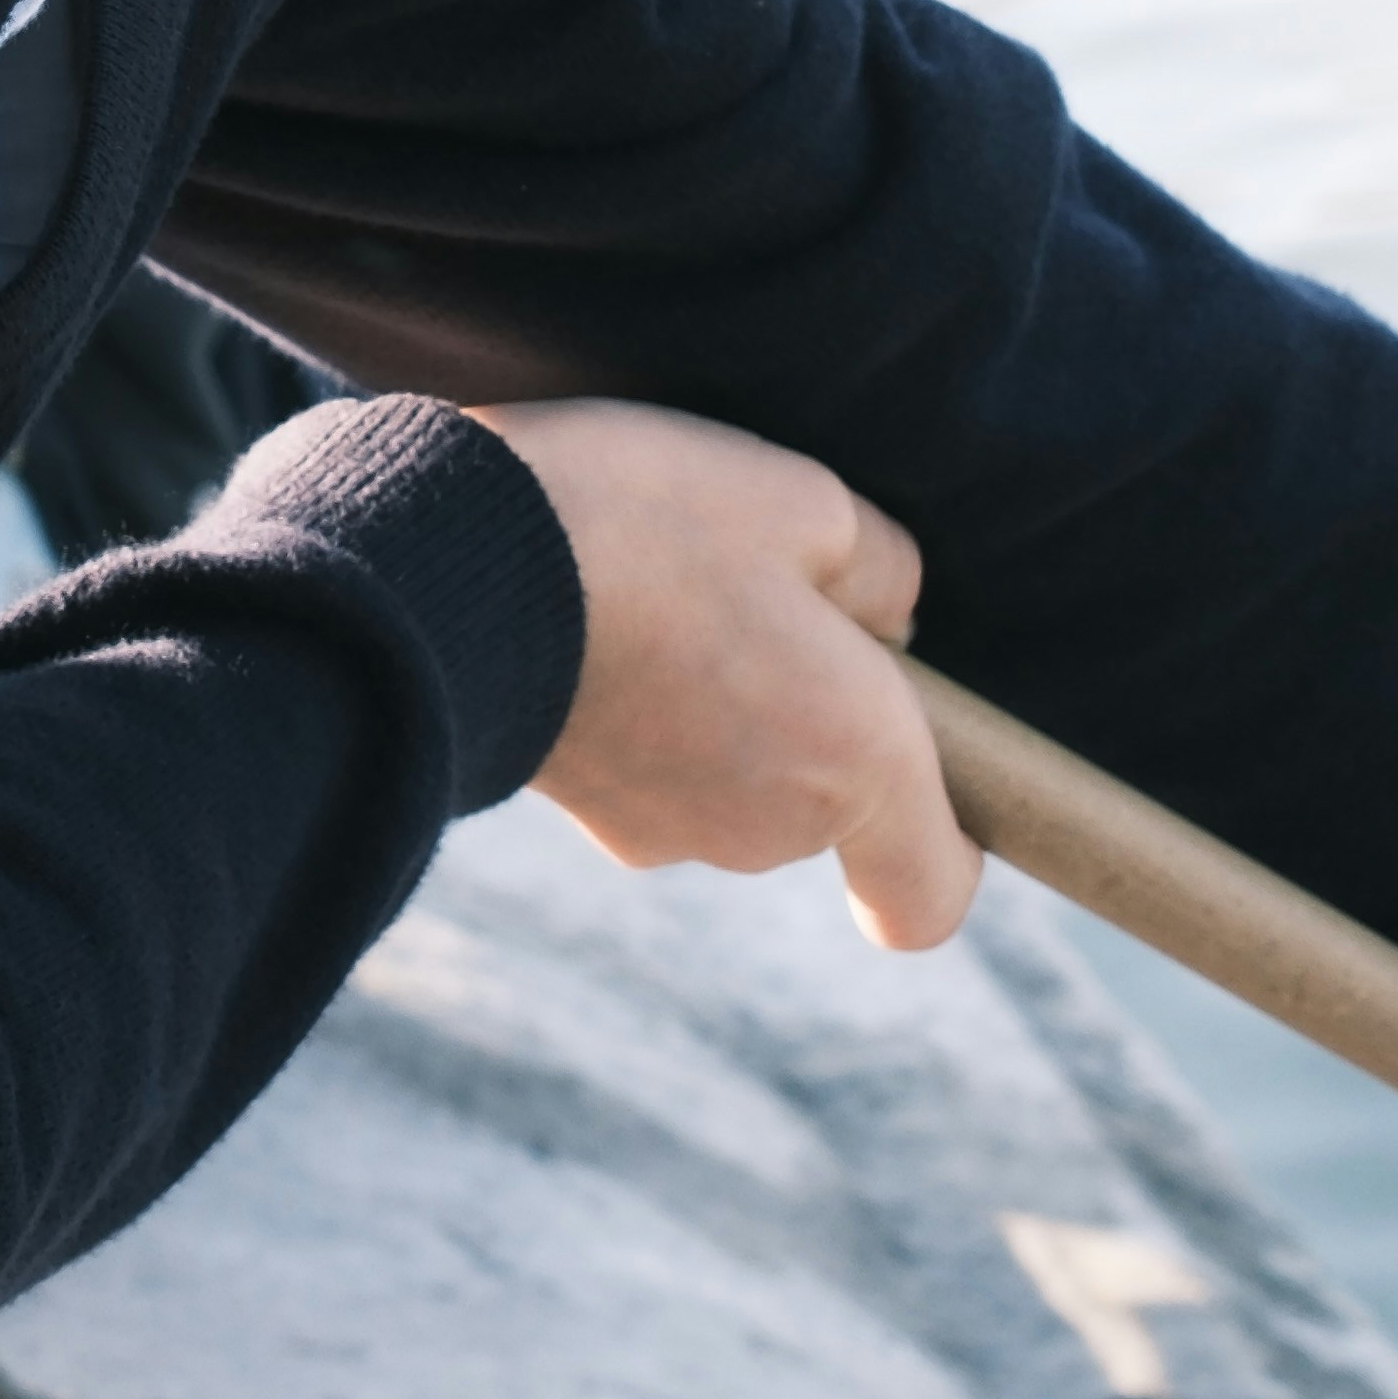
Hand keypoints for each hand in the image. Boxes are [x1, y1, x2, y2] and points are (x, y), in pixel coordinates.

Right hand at [465, 396, 976, 954]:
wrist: (451, 561)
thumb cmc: (651, 521)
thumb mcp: (803, 501)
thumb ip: (879, 572)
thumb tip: (885, 617)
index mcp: (853, 761)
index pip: (929, 897)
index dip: (945, 849)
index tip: (928, 773)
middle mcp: (766, 829)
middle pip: (823, 802)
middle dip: (812, 710)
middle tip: (762, 589)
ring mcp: (664, 832)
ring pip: (731, 777)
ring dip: (721, 702)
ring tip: (665, 585)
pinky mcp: (581, 812)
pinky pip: (648, 766)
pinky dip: (642, 706)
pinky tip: (598, 611)